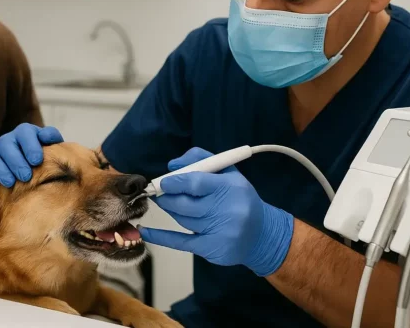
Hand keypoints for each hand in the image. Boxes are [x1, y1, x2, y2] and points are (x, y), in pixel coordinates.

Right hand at [0, 123, 63, 194]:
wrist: (32, 167)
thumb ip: (51, 138)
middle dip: (16, 161)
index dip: (30, 145)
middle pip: (6, 145)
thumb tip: (48, 137)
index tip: (37, 160)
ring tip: (10, 183)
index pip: (25, 133)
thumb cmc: (44, 156)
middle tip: (26, 176)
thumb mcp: (51, 145)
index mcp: (24, 132)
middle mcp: (7, 140)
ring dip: (0, 170)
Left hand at [138, 147, 293, 275]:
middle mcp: (227, 210)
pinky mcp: (212, 249)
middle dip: (167, 197)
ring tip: (165, 202)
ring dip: (171, 210)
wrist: (263, 235)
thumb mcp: (229, 173)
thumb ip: (201, 160)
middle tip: (158, 192)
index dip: (174, 182)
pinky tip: (146, 231)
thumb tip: (172, 164)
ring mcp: (219, 232)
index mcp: (231, 187)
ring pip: (183, 219)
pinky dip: (161, 236)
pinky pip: (181, 242)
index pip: (196, 183)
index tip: (163, 181)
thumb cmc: (240, 199)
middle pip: (185, 204)